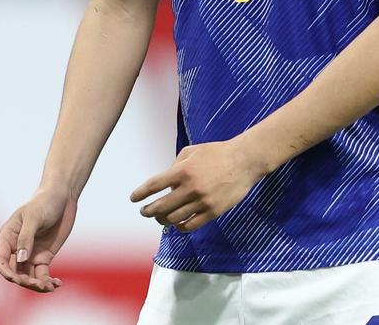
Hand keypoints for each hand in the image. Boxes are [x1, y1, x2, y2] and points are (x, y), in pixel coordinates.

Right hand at [0, 185, 77, 292]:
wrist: (62, 197)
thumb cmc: (44, 202)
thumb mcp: (34, 217)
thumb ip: (26, 238)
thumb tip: (21, 258)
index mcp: (7, 236)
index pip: (0, 259)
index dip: (5, 271)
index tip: (16, 279)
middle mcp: (16, 248)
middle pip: (14, 272)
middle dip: (24, 281)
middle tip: (38, 284)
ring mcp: (29, 254)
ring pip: (27, 277)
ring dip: (36, 285)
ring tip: (49, 286)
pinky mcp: (43, 257)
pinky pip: (41, 274)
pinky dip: (47, 282)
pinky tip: (57, 284)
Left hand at [129, 138, 266, 232]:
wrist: (244, 161)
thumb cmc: (217, 153)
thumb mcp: (192, 151)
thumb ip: (175, 166)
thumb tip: (165, 183)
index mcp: (183, 171)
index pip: (154, 185)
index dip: (140, 193)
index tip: (133, 198)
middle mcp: (190, 188)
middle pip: (161, 206)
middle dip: (148, 211)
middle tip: (144, 211)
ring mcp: (202, 202)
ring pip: (174, 218)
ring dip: (162, 220)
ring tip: (160, 217)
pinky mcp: (213, 212)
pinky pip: (190, 225)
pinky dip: (180, 227)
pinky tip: (176, 224)